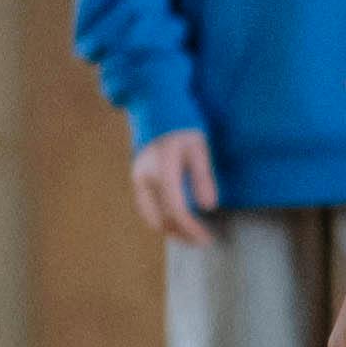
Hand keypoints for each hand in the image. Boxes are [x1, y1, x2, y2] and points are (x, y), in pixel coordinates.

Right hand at [128, 126, 219, 242]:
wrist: (157, 105)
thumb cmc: (182, 124)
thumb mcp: (199, 147)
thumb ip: (203, 176)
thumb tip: (208, 207)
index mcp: (163, 171)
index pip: (176, 210)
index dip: (192, 229)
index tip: (207, 239)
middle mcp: (145, 178)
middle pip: (160, 219)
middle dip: (181, 234)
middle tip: (201, 241)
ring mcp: (138, 178)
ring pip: (150, 216)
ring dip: (169, 229)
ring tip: (189, 235)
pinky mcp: (137, 177)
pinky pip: (145, 206)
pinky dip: (160, 218)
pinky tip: (174, 220)